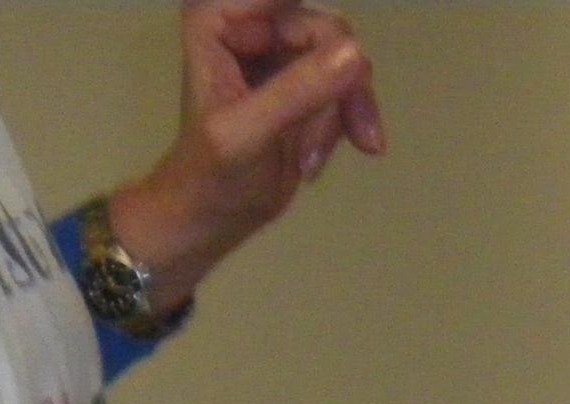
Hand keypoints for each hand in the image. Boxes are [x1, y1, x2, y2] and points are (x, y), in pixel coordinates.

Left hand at [107, 2, 386, 311]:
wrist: (214, 215)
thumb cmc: (212, 175)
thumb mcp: (249, 132)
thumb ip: (297, 91)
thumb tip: (357, 54)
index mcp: (218, 18)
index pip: (286, 3)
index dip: (319, 30)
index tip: (350, 58)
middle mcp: (250, 24)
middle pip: (326, 29)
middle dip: (339, 86)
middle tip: (351, 136)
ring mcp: (279, 51)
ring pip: (345, 60)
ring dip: (343, 114)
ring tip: (313, 161)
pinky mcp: (303, 80)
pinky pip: (346, 87)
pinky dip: (344, 125)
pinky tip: (315, 159)